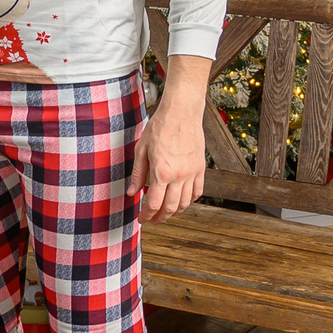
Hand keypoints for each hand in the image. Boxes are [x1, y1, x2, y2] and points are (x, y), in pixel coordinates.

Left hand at [130, 94, 207, 223]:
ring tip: (166, 213)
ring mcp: (192, 173)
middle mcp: (179, 176)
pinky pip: (198, 191)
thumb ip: (138, 174)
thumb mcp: (142, 150)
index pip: (154, 204)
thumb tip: (132, 192)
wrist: (181, 111)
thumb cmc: (160, 127)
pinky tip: (182, 200)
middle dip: (160, 218)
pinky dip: (190, 200)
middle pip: (171, 208)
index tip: (142, 219)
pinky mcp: (200, 168)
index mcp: (162, 172)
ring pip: (185, 203)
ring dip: (175, 212)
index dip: (146, 215)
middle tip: (153, 220)